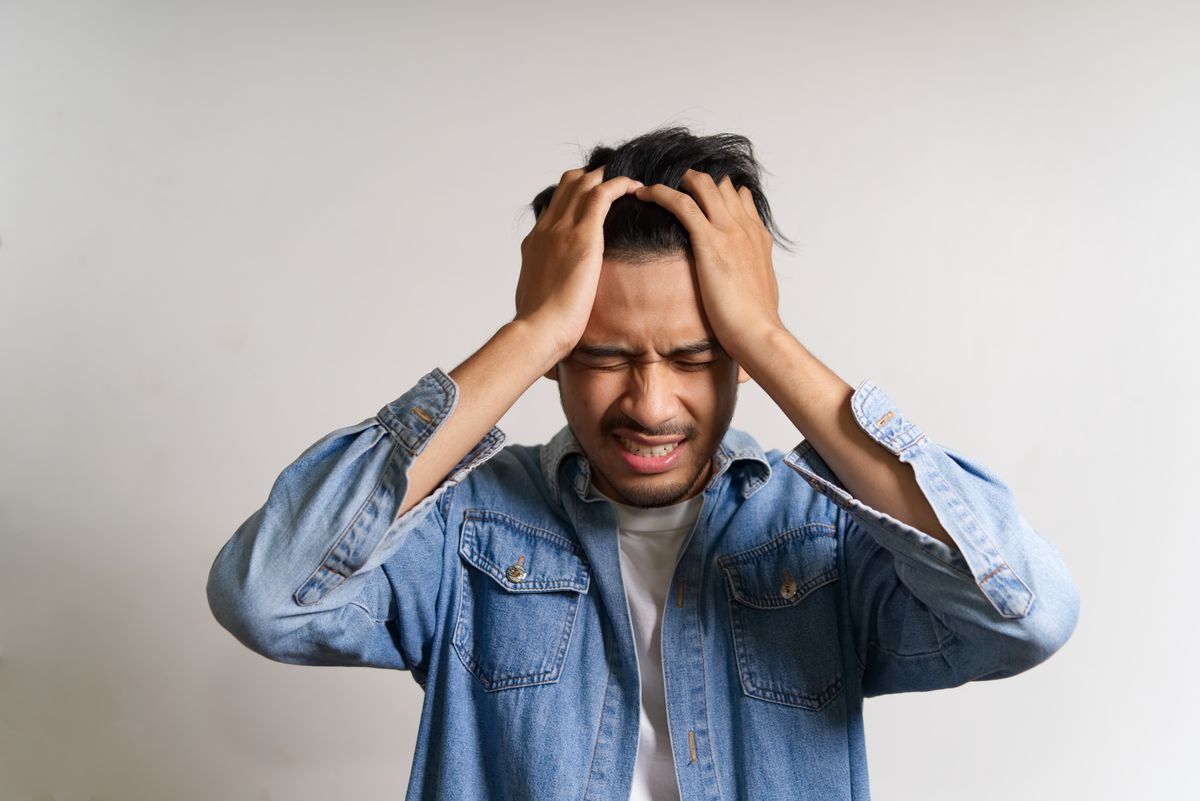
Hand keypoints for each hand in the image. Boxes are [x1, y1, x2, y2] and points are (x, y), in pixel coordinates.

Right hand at [515, 165, 644, 361]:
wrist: (538, 329)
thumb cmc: (540, 325)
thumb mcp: (538, 297)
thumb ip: (548, 286)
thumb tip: (556, 296)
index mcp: (535, 242)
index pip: (556, 205)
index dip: (577, 196)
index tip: (597, 200)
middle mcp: (546, 228)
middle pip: (569, 183)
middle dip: (595, 177)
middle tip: (619, 185)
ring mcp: (562, 228)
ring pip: (584, 181)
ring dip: (609, 176)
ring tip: (633, 183)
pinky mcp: (583, 235)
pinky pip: (603, 192)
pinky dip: (621, 183)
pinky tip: (637, 188)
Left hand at [633, 169, 782, 362]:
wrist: (759, 333)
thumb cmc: (757, 320)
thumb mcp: (760, 285)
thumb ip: (750, 269)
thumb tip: (742, 275)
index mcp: (757, 236)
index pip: (739, 197)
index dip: (717, 192)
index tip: (697, 196)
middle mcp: (745, 227)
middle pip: (720, 184)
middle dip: (694, 180)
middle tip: (670, 187)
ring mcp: (729, 231)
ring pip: (702, 185)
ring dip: (676, 181)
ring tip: (653, 186)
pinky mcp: (710, 241)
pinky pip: (682, 204)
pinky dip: (660, 193)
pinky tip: (644, 193)